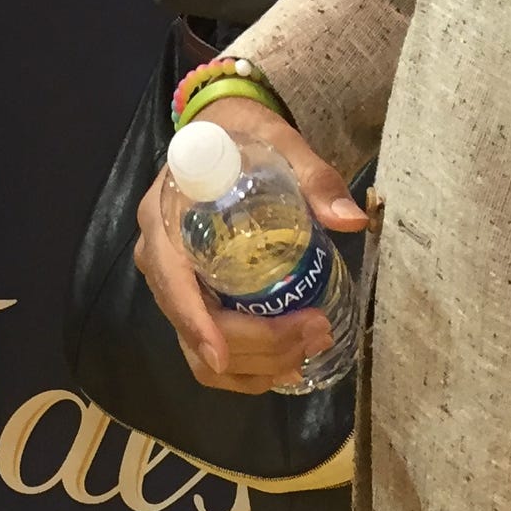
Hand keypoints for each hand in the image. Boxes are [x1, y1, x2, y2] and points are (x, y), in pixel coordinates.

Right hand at [132, 96, 365, 393]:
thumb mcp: (280, 146)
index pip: (170, 276)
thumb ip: (315, 178)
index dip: (193, 320)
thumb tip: (352, 220)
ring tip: (306, 352)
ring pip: (197, 351)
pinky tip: (284, 367)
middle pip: (190, 323)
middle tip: (314, 332)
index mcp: (165, 214)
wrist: (222, 139)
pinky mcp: (191, 300)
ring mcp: (173, 283)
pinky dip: (243, 370)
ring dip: (252, 364)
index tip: (222, 352)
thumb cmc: (245, 141)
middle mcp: (158, 255)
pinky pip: (205, 352)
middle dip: (252, 344)